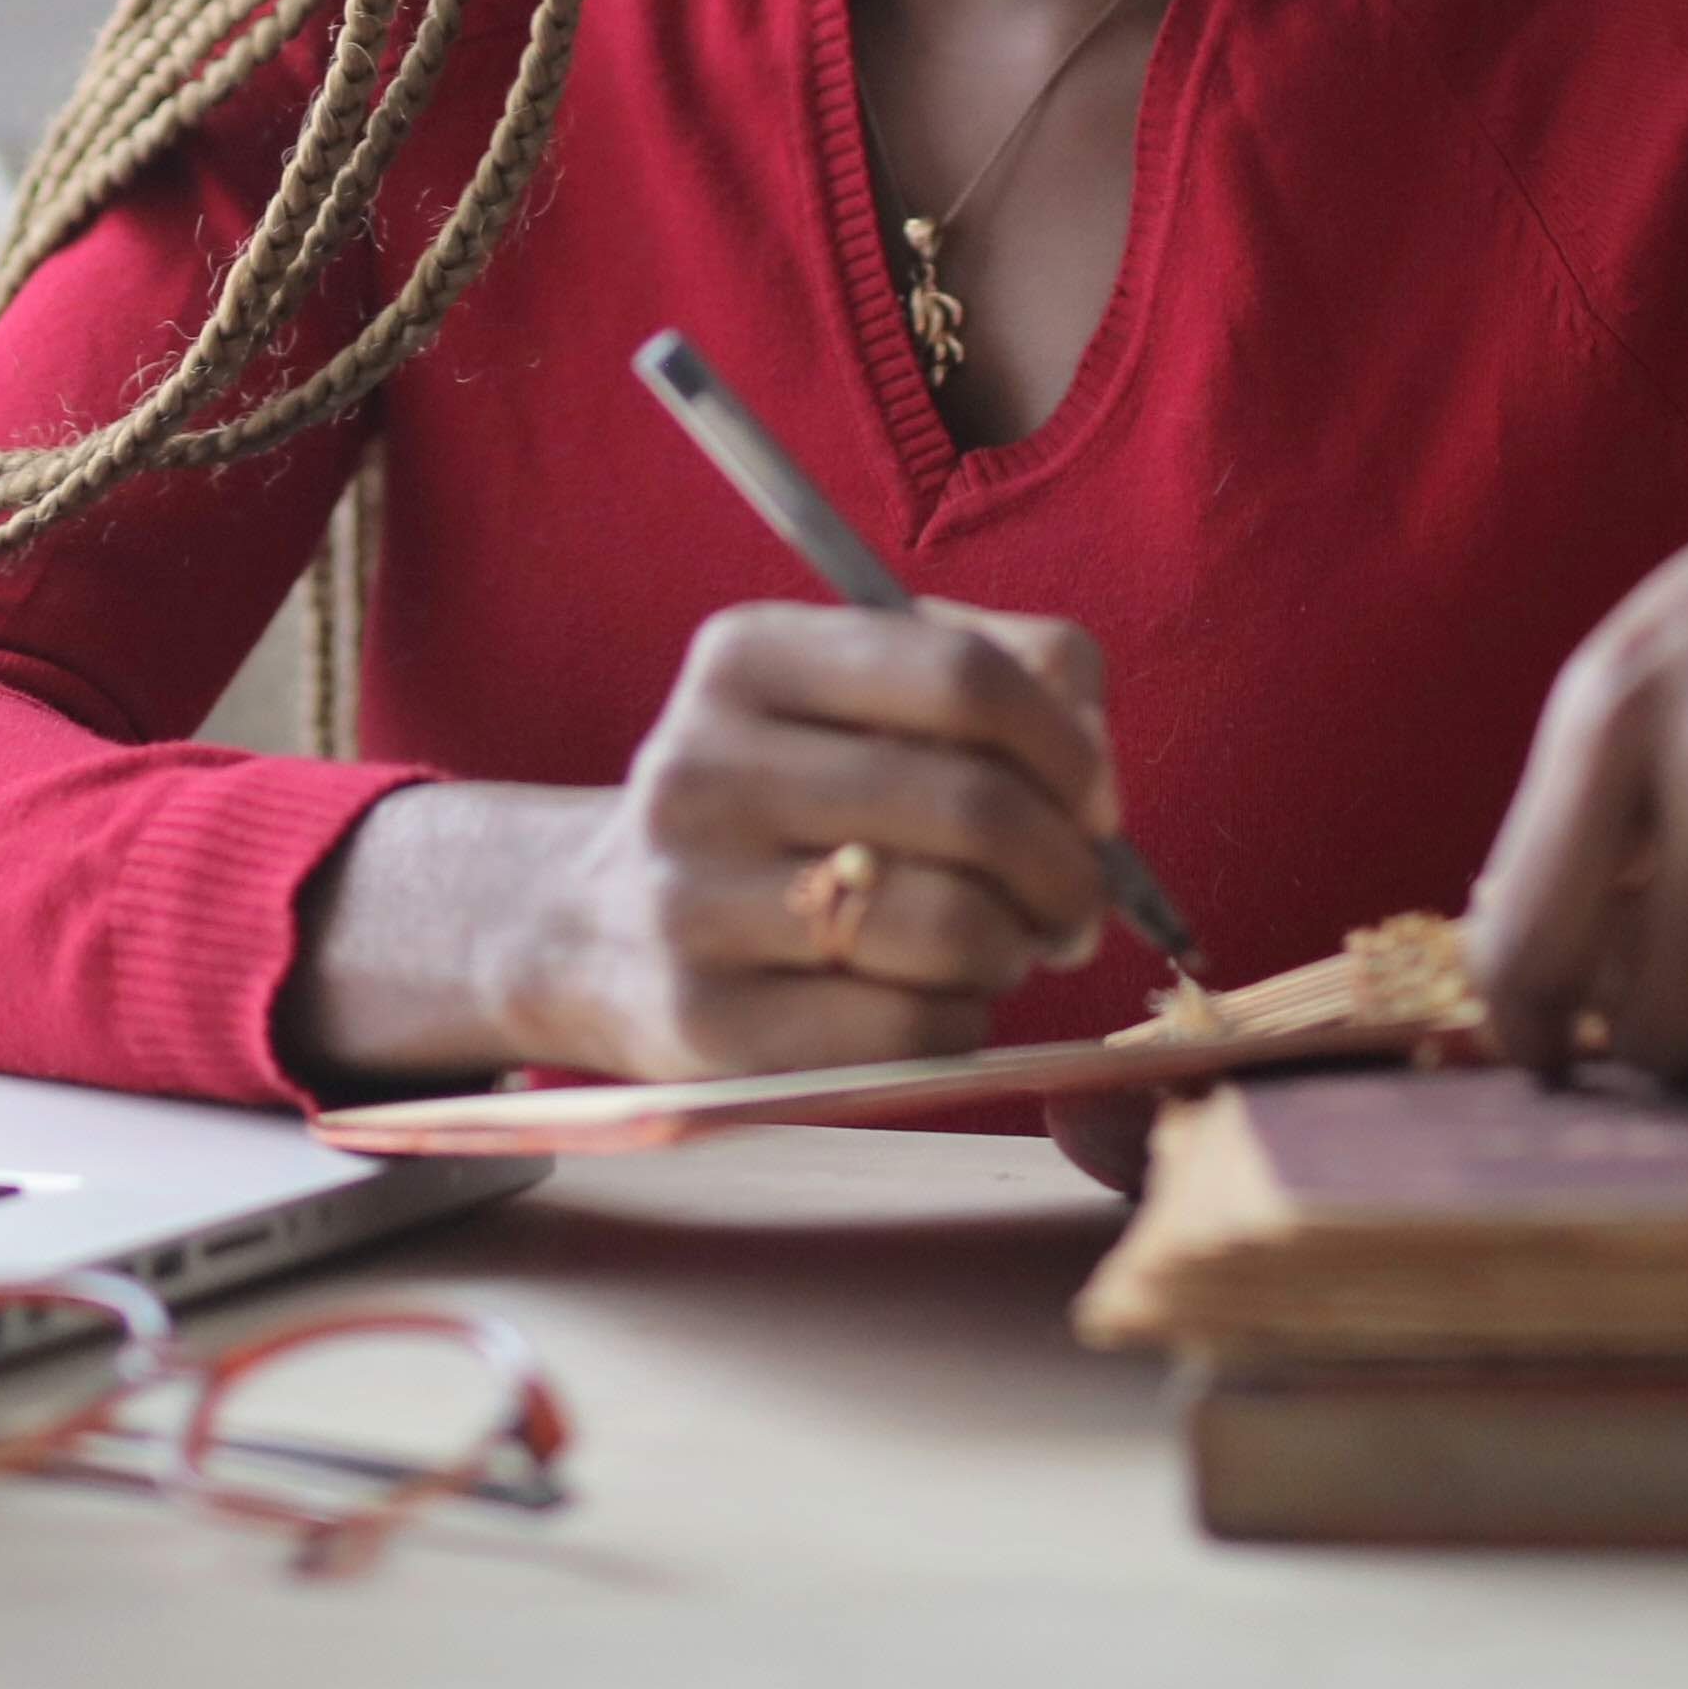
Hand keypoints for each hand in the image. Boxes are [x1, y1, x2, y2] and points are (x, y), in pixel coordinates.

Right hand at [285, 603, 1125, 1088]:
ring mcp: (692, 900)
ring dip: (1016, 947)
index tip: (1093, 800)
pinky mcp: (707, 1023)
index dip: (1066, 746)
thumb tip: (1097, 771)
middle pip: (972, 806)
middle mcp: (703, 768)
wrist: (590, 927)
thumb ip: (1002, 674)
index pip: (961, 675)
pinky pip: (910, 1030)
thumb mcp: (851, 696)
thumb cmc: (778, 804)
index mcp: (745, 658)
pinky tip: (935, 1000)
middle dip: (1067, 866)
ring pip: (951, 926)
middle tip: (1073, 899)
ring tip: (1001, 946)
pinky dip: (963, 1020)